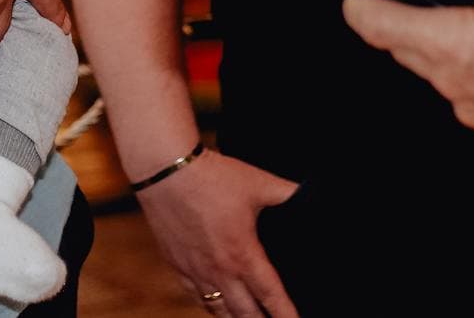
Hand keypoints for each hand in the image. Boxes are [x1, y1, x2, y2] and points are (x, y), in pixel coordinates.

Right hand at [135, 152, 299, 317]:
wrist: (165, 170)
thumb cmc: (212, 176)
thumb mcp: (258, 183)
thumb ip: (287, 193)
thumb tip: (309, 194)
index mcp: (243, 254)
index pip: (271, 297)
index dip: (286, 315)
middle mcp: (219, 270)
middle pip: (245, 314)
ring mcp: (195, 270)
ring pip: (218, 311)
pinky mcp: (176, 264)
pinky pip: (195, 296)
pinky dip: (210, 304)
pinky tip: (217, 303)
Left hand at [342, 0, 473, 144]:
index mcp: (461, 42)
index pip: (389, 28)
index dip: (365, 14)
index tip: (353, 4)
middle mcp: (459, 81)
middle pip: (408, 52)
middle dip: (402, 31)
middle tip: (406, 8)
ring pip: (437, 75)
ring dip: (439, 54)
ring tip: (466, 31)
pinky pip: (467, 96)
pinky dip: (471, 78)